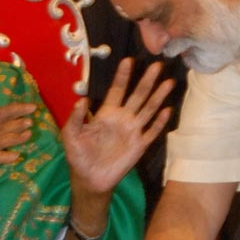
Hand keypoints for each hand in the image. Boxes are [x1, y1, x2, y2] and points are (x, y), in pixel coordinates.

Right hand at [0, 103, 35, 195]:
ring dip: (14, 136)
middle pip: (0, 125)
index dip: (16, 108)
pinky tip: (16, 156)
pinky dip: (4, 156)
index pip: (1, 114)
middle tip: (31, 120)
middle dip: (16, 121)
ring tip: (28, 134)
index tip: (33, 107)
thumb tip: (22, 133)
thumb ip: (0, 138)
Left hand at [60, 59, 173, 197]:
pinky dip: (159, 122)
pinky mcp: (139, 145)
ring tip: (169, 82)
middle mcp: (122, 118)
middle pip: (138, 95)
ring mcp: (133, 131)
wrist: (89, 179)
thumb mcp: (70, 135)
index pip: (117, 90)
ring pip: (148, 109)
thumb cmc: (79, 156)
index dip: (122, 76)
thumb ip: (75, 118)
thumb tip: (83, 100)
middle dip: (147, 81)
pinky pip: (151, 132)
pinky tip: (167, 110)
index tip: (128, 60)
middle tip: (157, 65)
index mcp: (107, 113)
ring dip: (158, 96)